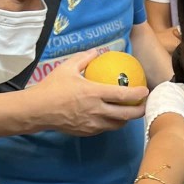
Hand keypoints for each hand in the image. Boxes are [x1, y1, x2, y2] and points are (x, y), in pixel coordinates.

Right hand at [25, 49, 148, 136]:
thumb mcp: (67, 67)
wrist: (38, 110)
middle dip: (139, 111)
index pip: (123, 95)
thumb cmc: (52, 87)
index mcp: (94, 93)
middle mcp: (97, 110)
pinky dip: (111, 123)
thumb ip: (84, 58)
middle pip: (126, 115)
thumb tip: (96, 51)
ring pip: (117, 124)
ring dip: (126, 119)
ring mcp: (93, 124)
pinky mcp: (87, 132)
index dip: (138, 94)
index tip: (146, 90)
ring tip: (129, 112)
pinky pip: (104, 128)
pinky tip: (111, 117)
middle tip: (144, 105)